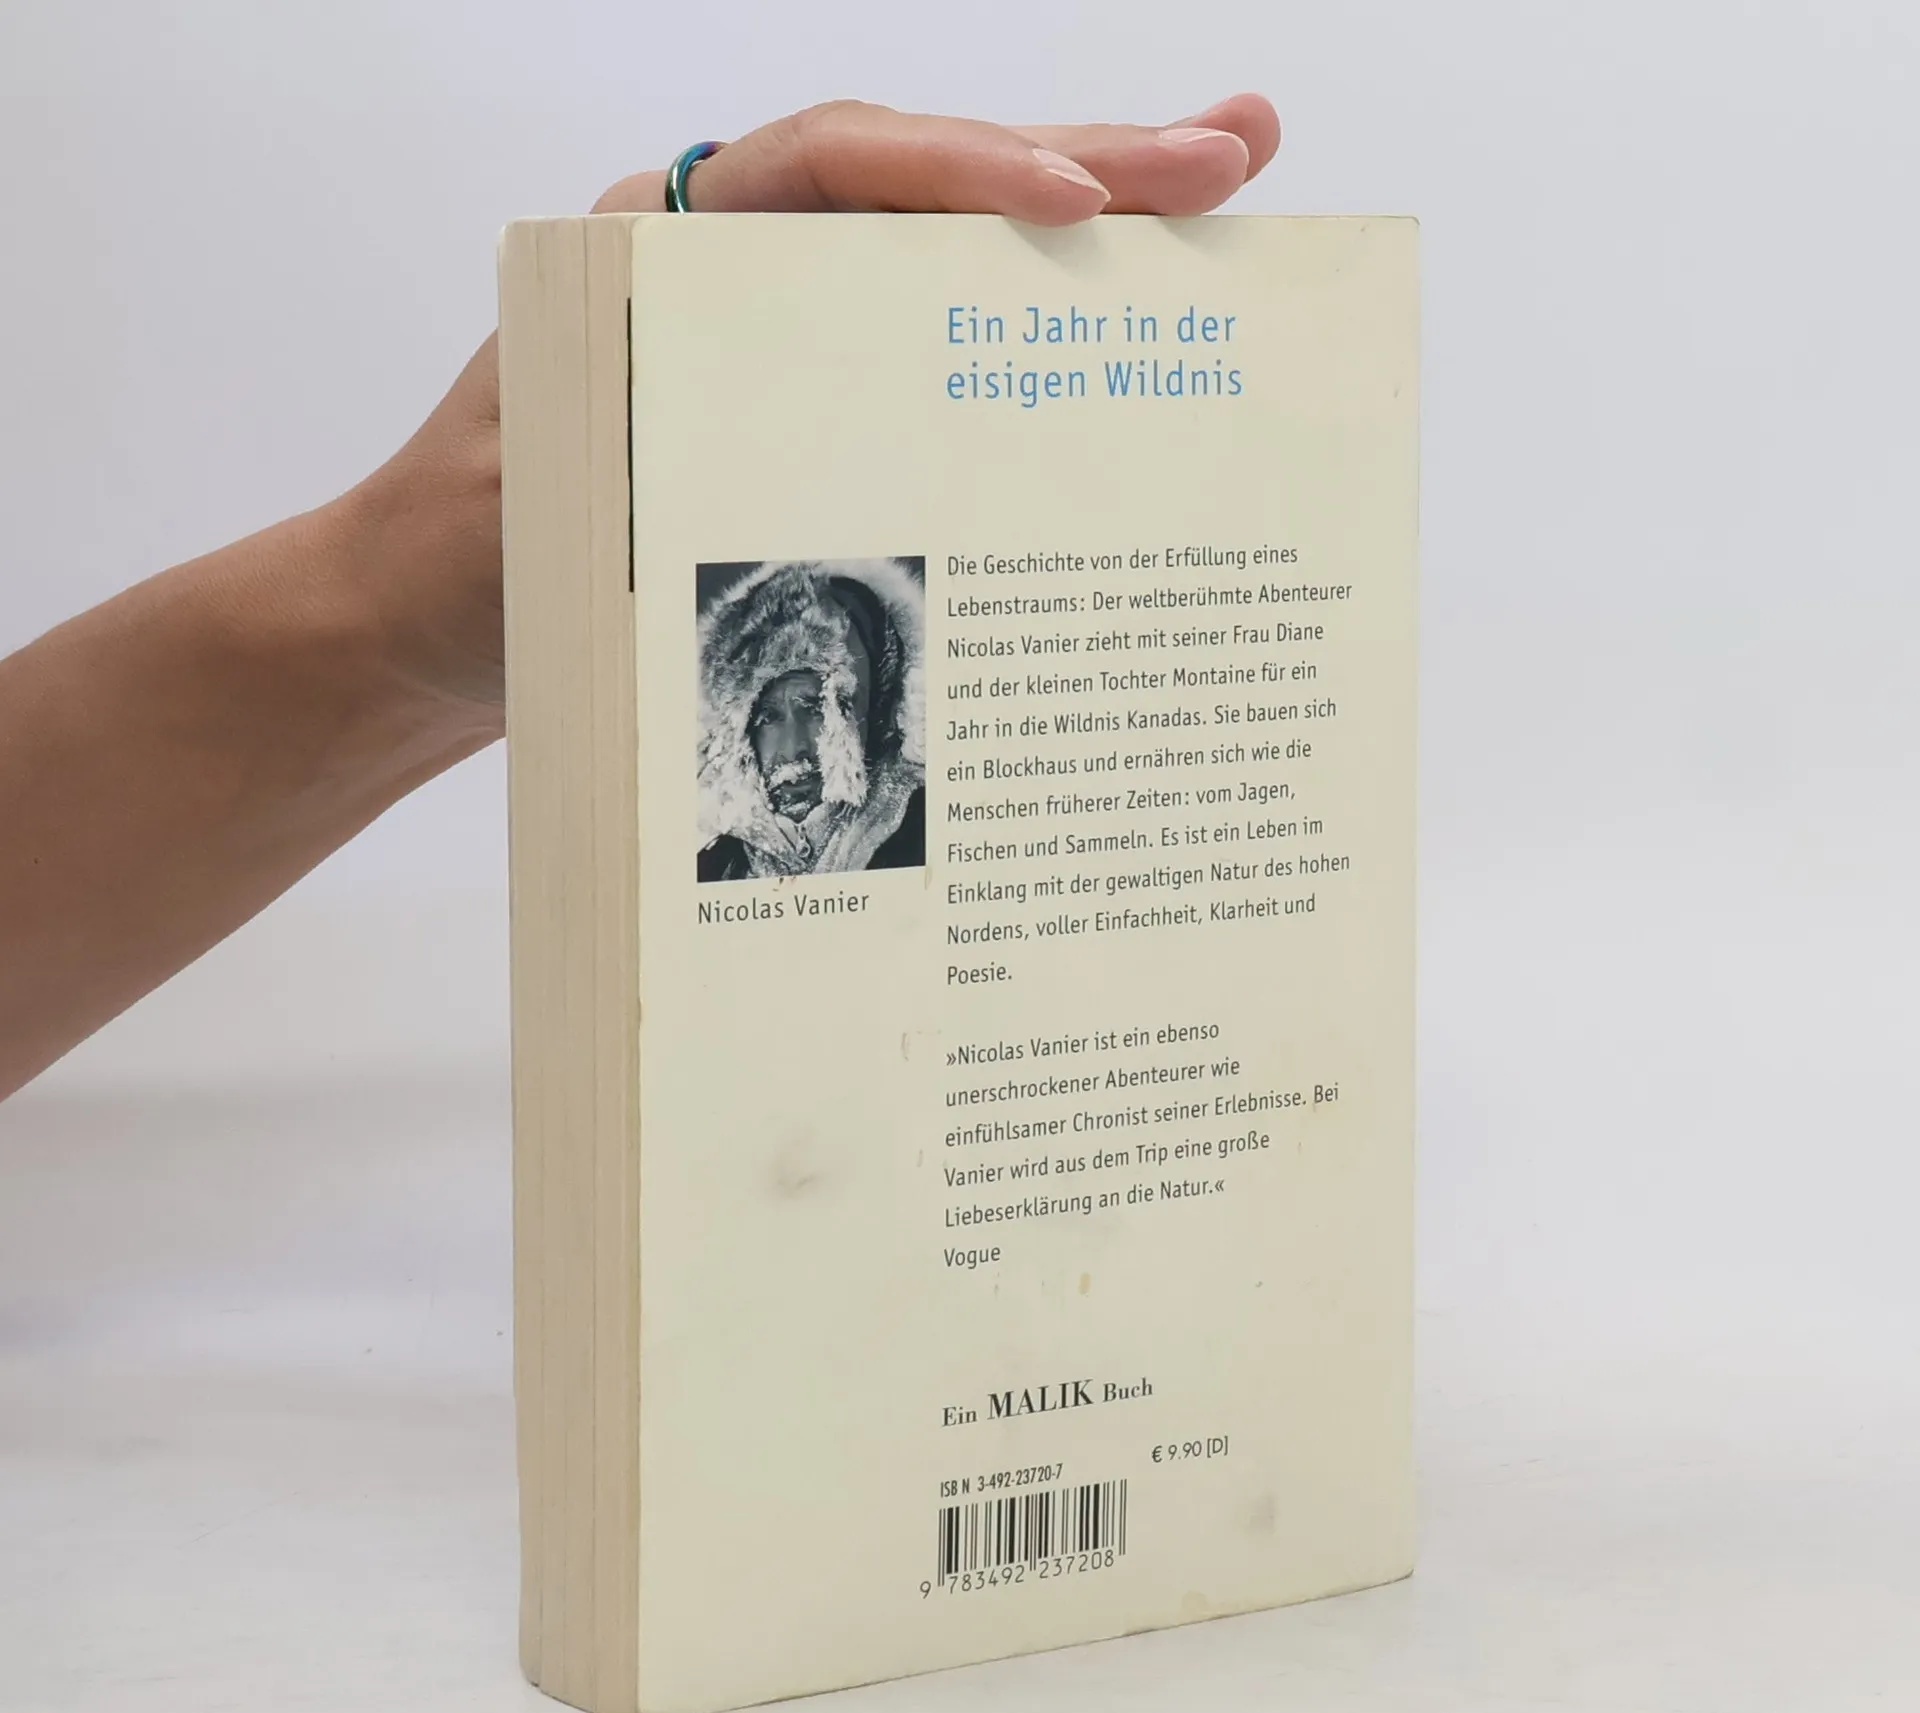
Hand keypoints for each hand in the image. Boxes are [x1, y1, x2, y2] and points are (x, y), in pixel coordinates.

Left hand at [344, 96, 1280, 732]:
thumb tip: (777, 462)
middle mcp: (736, 275)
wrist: (420, 631)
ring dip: (1091, 238)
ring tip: (1227, 199)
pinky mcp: (815, 424)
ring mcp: (783, 346)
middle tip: (1233, 151)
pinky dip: (1038, 351)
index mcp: (664, 251)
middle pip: (926, 192)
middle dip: (1085, 165)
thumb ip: (642, 458)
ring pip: (951, 269)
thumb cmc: (461, 566)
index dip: (960, 174)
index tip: (1077, 205)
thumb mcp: (540, 508)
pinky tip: (1132, 341)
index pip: (832, 166)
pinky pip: (939, 366)